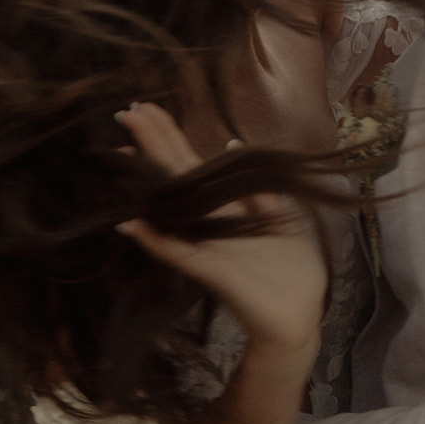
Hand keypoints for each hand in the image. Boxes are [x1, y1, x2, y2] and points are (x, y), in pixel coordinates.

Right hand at [114, 103, 326, 359]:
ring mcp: (206, 246)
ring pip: (171, 207)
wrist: (300, 316)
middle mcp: (209, 223)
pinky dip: (156, 240)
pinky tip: (132, 223)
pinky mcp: (212, 272)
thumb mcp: (282, 216)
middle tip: (126, 111)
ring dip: (149, 181)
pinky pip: (178, 253)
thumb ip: (257, 186)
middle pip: (176, 176)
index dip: (170, 136)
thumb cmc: (289, 271)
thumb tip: (232, 143)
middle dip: (153, 144)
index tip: (147, 107)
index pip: (191, 164)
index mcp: (226, 208)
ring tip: (123, 150)